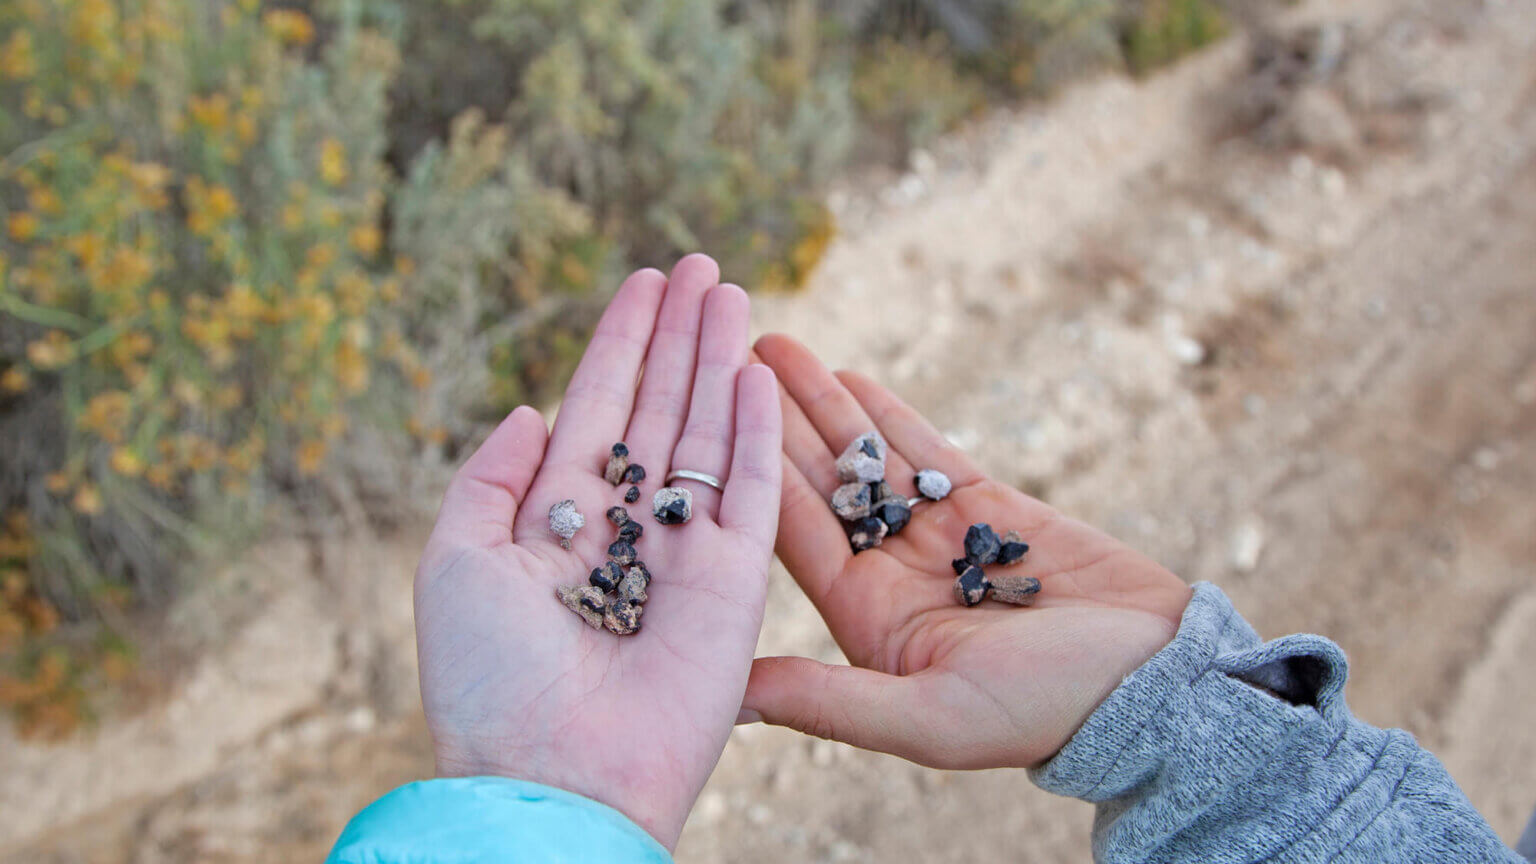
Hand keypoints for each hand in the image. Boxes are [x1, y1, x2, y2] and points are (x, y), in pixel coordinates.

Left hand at [413, 255, 781, 849]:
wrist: (556, 775)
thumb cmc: (489, 681)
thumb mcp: (454, 563)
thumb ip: (486, 480)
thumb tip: (528, 412)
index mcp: (557, 520)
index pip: (595, 409)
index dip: (619, 344)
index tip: (641, 281)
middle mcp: (625, 527)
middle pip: (658, 408)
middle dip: (678, 336)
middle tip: (700, 264)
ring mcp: (683, 552)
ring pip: (706, 433)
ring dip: (719, 363)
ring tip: (730, 293)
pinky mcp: (735, 583)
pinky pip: (749, 492)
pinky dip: (754, 432)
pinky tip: (756, 373)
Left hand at [742, 334, 1190, 769]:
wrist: (1155, 682)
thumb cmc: (1044, 711)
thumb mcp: (927, 717)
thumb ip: (828, 701)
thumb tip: (731, 698)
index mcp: (866, 622)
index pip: (794, 535)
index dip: (747, 473)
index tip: (704, 420)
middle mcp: (891, 576)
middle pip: (818, 486)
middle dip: (769, 422)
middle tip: (720, 358)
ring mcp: (939, 538)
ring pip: (866, 459)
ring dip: (819, 404)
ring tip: (772, 346)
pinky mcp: (990, 508)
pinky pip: (927, 453)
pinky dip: (888, 415)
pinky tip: (848, 376)